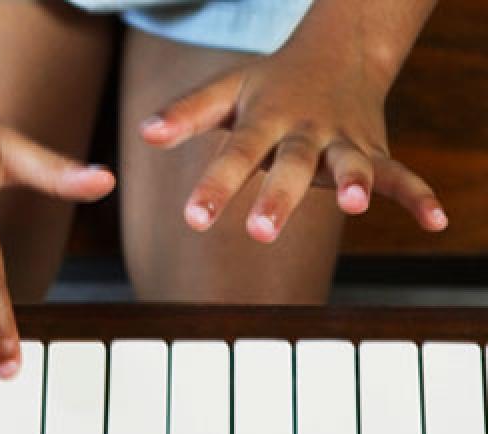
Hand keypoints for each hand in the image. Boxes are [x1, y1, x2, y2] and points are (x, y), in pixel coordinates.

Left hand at [141, 47, 447, 242]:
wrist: (335, 54)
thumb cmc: (269, 83)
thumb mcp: (226, 92)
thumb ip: (187, 113)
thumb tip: (143, 133)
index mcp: (265, 119)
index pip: (236, 153)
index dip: (216, 186)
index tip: (195, 218)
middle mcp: (304, 131)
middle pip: (291, 164)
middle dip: (279, 197)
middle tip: (261, 232)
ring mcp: (342, 140)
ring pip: (349, 163)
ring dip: (354, 182)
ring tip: (354, 204)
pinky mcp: (372, 148)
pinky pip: (398, 172)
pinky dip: (417, 194)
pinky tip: (436, 221)